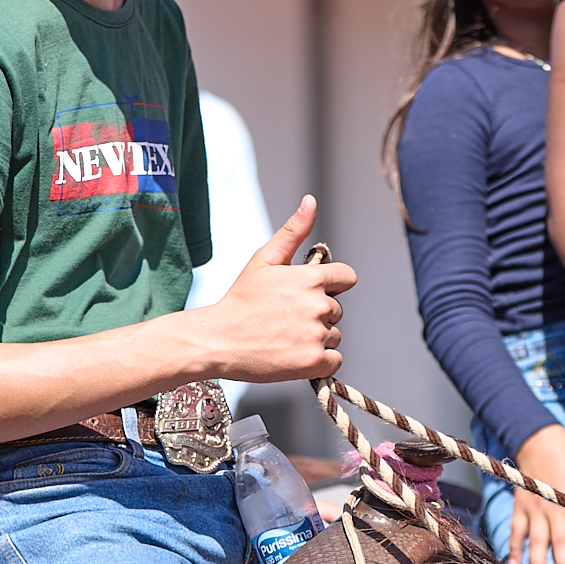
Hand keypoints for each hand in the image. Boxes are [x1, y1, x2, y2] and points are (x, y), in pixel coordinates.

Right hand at [201, 197, 355, 383]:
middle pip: (337, 310)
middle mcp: (319, 306)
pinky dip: (319, 362)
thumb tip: (310, 201)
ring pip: (334, 335)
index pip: (347, 278)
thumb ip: (293, 231)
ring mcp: (317, 335)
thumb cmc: (239, 300)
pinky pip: (334, 361)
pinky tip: (293, 354)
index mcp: (311, 278)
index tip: (308, 295)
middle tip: (284, 319)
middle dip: (317, 314)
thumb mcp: (264, 259)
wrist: (217, 340)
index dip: (330, 285)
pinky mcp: (313, 362)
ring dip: (316, 338)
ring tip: (284, 337)